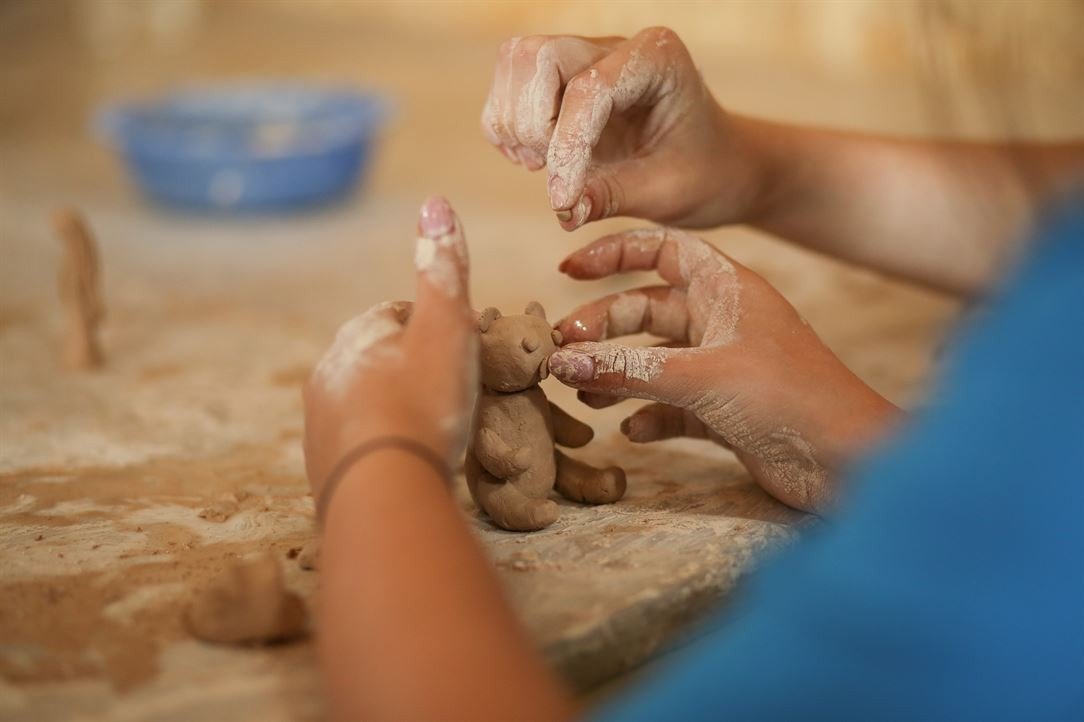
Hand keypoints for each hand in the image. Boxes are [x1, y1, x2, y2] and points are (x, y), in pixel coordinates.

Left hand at [303, 197, 476, 499]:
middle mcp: (328, 373)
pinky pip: (357, 445)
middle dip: (407, 368)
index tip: (458, 348)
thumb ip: (442, 269)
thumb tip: (434, 200)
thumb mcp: (446, 328)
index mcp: (357, 336)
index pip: (396, 315)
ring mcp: (319, 423)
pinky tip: (405, 461)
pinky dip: (380, 446)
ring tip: (430, 430)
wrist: (383, 491)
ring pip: (364, 402)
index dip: (431, 326)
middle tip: (448, 393)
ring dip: (392, 408)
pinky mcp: (321, 467)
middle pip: (377, 359)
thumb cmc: (422, 403)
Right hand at [480, 28, 765, 230]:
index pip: (588, 89)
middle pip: (536, 58)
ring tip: (543, 166)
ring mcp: (585, 57)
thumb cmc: (702, 175)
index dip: (565, 146)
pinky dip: (508, 128)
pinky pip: (510, 89)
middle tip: (550, 170)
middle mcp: (616, 47)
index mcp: (656, 58)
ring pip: (515, 65)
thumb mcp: (665, 193)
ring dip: (515, 124)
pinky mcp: (560, 80)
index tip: (562, 200)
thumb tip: (563, 211)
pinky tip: (538, 160)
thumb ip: (611, 197)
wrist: (716, 167)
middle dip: (532, 123)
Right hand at [549, 228, 899, 513]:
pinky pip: (672, 404)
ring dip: (618, 374)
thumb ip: (627, 370)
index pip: (662, 250)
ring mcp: (724, 366)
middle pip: (647, 308)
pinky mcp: (725, 409)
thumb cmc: (786, 398)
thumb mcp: (700, 376)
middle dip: (604, 327)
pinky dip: (648, 414)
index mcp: (725, 289)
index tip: (568, 269)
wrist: (847, 461)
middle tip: (562, 351)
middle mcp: (722, 321)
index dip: (614, 253)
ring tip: (582, 393)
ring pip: (655, 360)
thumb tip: (562, 361)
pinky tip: (630, 431)